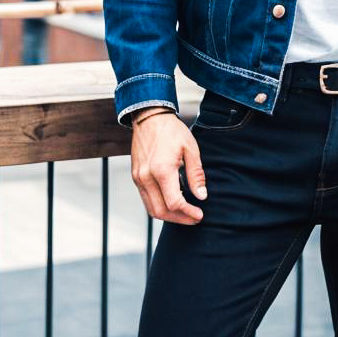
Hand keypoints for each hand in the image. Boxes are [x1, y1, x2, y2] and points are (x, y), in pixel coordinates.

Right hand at [130, 110, 207, 224]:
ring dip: (169, 216)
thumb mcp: (190, 149)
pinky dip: (159, 206)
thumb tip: (201, 196)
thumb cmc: (171, 131)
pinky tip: (172, 202)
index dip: (188, 213)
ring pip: (151, 209)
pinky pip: (146, 199)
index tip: (200, 214)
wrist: (149, 117)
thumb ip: (196, 174)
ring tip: (185, 213)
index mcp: (162, 170)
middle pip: (161, 211)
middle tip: (194, 218)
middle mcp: (146, 177)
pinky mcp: (136, 176)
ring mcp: (138, 178)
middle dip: (180, 219)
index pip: (174, 203)